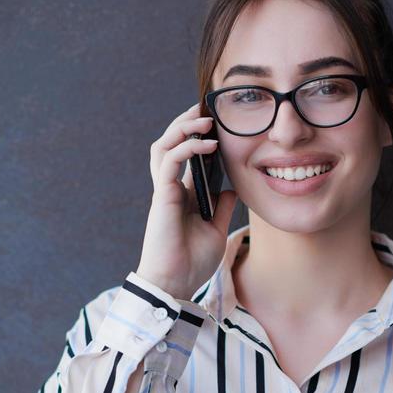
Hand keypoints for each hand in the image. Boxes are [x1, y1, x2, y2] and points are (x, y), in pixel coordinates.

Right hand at [137, 102, 237, 299]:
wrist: (176, 285)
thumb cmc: (192, 263)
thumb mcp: (215, 230)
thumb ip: (221, 208)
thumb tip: (231, 189)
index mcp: (182, 195)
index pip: (186, 156)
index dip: (198, 136)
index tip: (218, 122)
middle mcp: (171, 189)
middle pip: (171, 144)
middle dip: (186, 122)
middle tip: (207, 107)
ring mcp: (164, 192)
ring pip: (164, 145)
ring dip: (183, 127)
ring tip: (205, 118)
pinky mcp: (162, 197)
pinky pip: (169, 161)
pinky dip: (187, 147)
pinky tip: (206, 143)